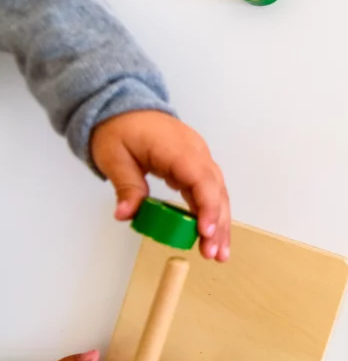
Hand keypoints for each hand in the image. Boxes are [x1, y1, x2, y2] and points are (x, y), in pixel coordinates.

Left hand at [91, 110, 230, 260]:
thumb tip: (126, 214)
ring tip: (218, 254)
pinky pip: (209, 192)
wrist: (124, 107)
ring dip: (220, 224)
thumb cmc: (120, 128)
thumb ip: (127, 186)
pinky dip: (212, 214)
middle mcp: (196, 153)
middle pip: (216, 191)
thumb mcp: (115, 157)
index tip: (205, 231)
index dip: (206, 207)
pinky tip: (212, 236)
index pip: (201, 179)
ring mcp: (199, 160)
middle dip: (218, 224)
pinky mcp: (196, 167)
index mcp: (178, 148)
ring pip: (218, 194)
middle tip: (214, 254)